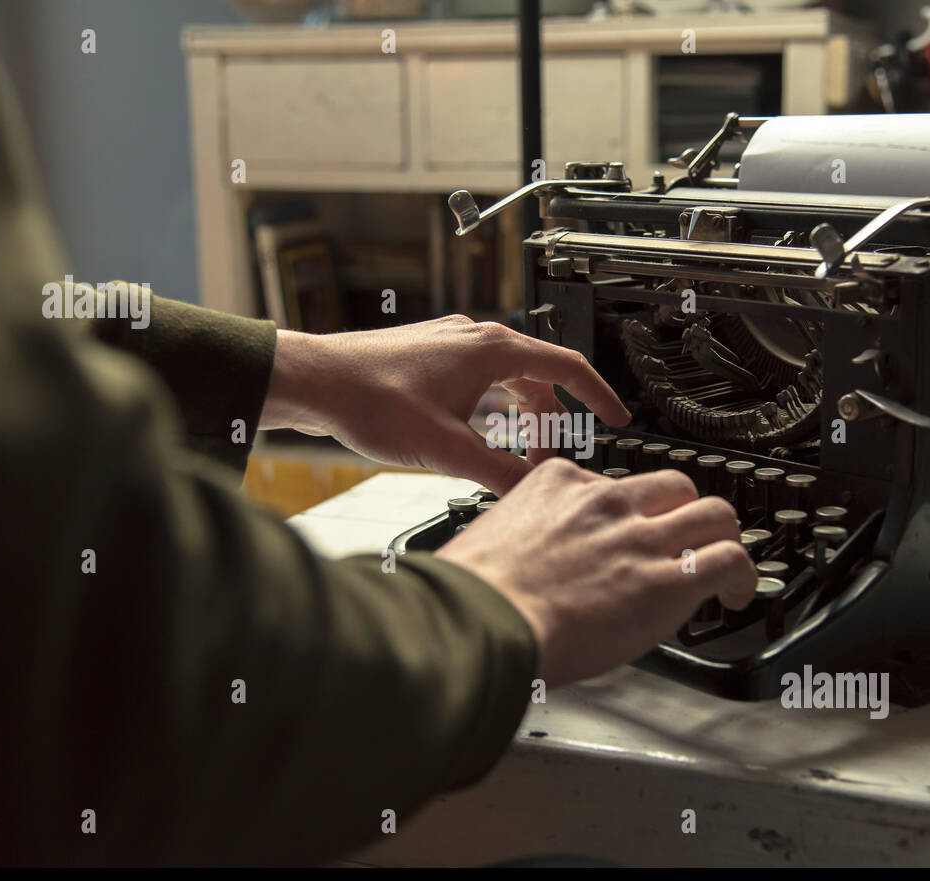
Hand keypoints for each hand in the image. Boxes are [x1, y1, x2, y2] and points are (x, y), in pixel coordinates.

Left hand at [261, 317, 630, 492]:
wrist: (313, 381)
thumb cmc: (368, 399)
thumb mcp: (445, 448)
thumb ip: (496, 472)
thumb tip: (532, 494)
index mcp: (491, 349)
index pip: (567, 367)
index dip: (598, 397)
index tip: (616, 419)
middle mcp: (474, 337)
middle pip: (538, 375)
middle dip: (553, 419)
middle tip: (558, 456)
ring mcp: (450, 343)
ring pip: (506, 377)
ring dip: (520, 415)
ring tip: (520, 454)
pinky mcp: (428, 356)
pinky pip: (479, 378)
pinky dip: (492, 407)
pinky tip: (478, 434)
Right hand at [435, 458, 757, 686]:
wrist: (481, 621)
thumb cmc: (474, 595)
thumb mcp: (489, 539)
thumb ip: (522, 538)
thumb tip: (526, 563)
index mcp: (559, 484)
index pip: (612, 483)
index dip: (628, 512)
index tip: (628, 533)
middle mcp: (606, 503)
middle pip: (674, 486)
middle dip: (684, 514)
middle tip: (684, 540)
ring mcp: (640, 538)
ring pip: (713, 513)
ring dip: (722, 538)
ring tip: (722, 562)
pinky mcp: (667, 579)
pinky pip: (729, 560)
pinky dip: (743, 577)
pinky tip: (737, 595)